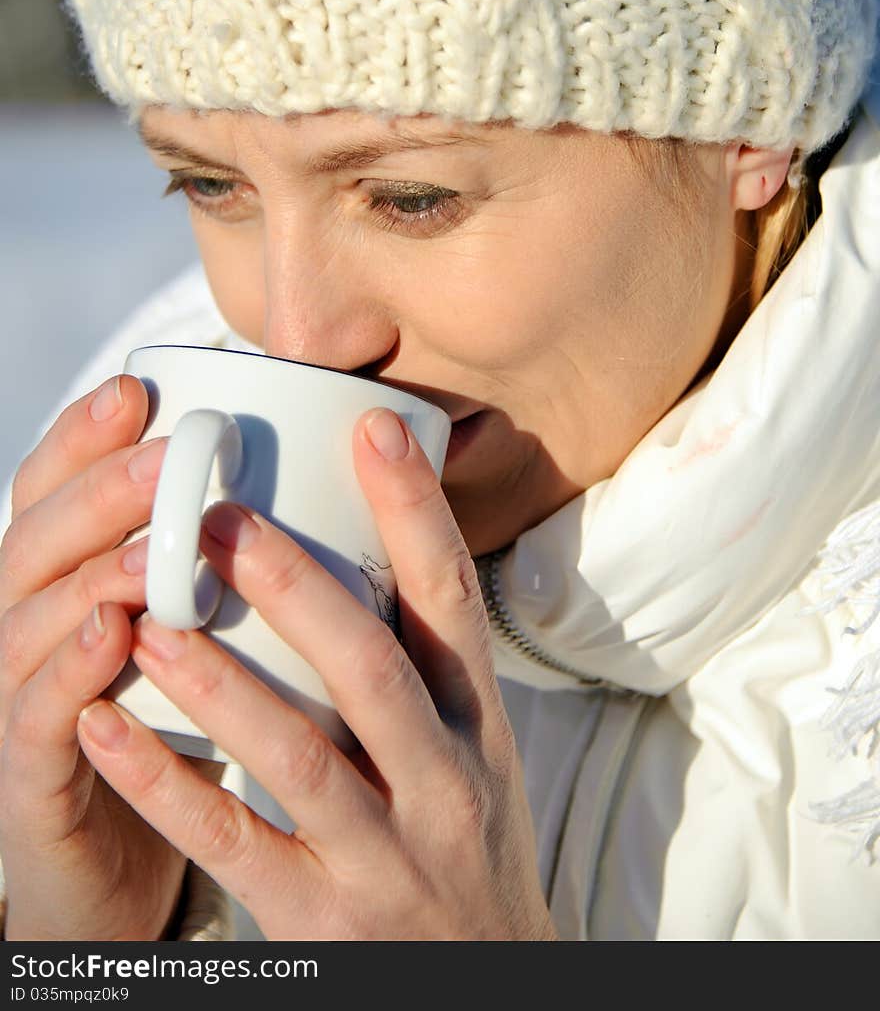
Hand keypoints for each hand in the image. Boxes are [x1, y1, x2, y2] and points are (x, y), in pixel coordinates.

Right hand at [0, 376, 195, 940]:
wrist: (123, 870)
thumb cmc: (170, 729)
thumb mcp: (188, 633)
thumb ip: (214, 564)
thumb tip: (301, 476)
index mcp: (65, 582)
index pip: (53, 492)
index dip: (82, 438)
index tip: (137, 389)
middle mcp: (26, 628)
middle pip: (36, 540)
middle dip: (99, 493)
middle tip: (163, 456)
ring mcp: (14, 701)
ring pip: (27, 621)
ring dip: (87, 578)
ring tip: (149, 549)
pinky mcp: (26, 779)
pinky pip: (36, 720)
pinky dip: (70, 678)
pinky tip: (115, 642)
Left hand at [77, 407, 557, 940]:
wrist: (488, 986)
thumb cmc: (464, 841)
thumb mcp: (473, 748)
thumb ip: (420, 661)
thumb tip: (357, 537)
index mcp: (477, 722)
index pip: (452, 599)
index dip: (413, 509)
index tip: (366, 425)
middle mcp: (443, 780)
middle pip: (368, 665)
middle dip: (291, 584)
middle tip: (216, 515)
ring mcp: (386, 855)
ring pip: (298, 756)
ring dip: (219, 682)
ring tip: (146, 618)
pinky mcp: (324, 921)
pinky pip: (234, 844)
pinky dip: (164, 785)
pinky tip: (105, 728)